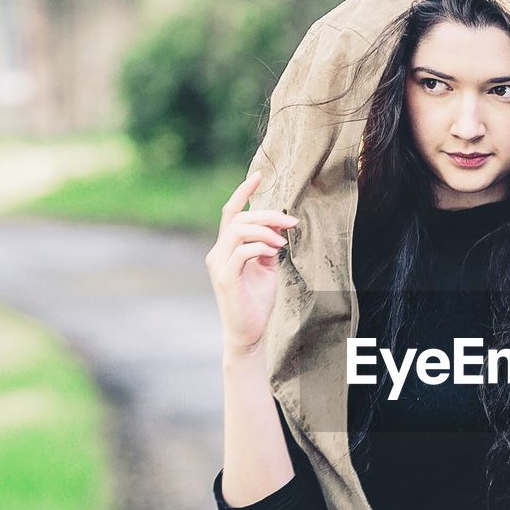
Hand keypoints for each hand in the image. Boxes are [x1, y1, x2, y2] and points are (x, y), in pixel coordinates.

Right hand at [204, 169, 298, 355]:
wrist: (249, 334)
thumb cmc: (257, 302)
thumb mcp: (267, 268)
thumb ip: (269, 246)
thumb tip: (280, 225)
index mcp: (226, 247)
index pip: (231, 212)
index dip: (243, 191)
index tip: (259, 175)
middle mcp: (218, 252)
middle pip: (239, 218)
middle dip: (267, 214)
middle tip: (292, 221)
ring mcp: (219, 265)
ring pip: (237, 230)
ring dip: (265, 230)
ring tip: (283, 240)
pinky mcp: (225, 279)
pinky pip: (240, 253)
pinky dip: (258, 247)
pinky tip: (274, 252)